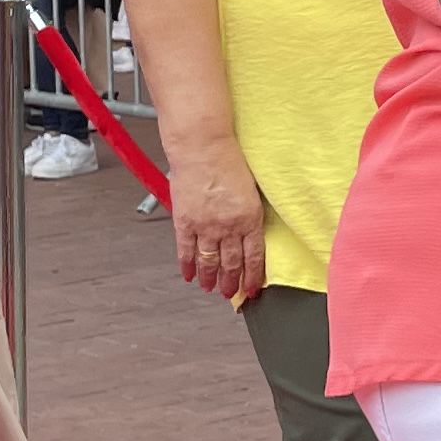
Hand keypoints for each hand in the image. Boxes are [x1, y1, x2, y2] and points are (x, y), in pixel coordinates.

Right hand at [169, 143, 270, 302]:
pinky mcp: (185, 221)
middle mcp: (229, 226)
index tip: (252, 289)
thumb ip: (248, 212)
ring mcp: (206, 226)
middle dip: (231, 282)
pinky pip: (186, 250)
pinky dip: (187, 264)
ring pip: (209, 261)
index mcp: (250, 218)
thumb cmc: (228, 158)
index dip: (252, 276)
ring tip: (211, 288)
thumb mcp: (250, 188)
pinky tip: (189, 274)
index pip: (254, 256)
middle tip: (230, 294)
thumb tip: (246, 231)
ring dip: (210, 278)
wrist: (202, 146)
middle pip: (232, 263)